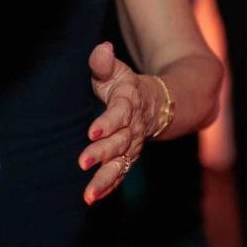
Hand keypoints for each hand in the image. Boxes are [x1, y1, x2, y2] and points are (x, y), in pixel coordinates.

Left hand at [78, 42, 160, 204]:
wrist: (163, 105)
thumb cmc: (128, 86)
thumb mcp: (118, 70)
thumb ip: (104, 62)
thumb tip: (102, 49)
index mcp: (129, 103)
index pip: (119, 113)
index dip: (107, 122)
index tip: (92, 131)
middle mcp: (133, 127)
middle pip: (119, 142)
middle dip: (101, 153)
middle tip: (83, 162)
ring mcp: (132, 145)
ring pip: (120, 164)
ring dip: (104, 179)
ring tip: (88, 194)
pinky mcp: (129, 158)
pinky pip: (120, 173)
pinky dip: (108, 186)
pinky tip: (93, 197)